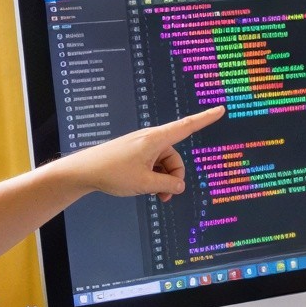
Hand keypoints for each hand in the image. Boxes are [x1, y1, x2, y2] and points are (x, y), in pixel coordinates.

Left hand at [57, 107, 223, 201]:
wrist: (85, 170)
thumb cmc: (112, 172)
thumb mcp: (145, 184)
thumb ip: (167, 186)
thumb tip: (179, 187)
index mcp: (156, 139)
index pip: (187, 126)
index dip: (206, 118)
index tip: (220, 109)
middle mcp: (151, 139)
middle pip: (175, 158)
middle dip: (174, 178)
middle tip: (165, 197)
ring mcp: (142, 146)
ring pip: (164, 164)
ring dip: (162, 181)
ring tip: (153, 196)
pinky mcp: (135, 153)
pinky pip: (153, 165)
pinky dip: (153, 177)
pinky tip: (144, 189)